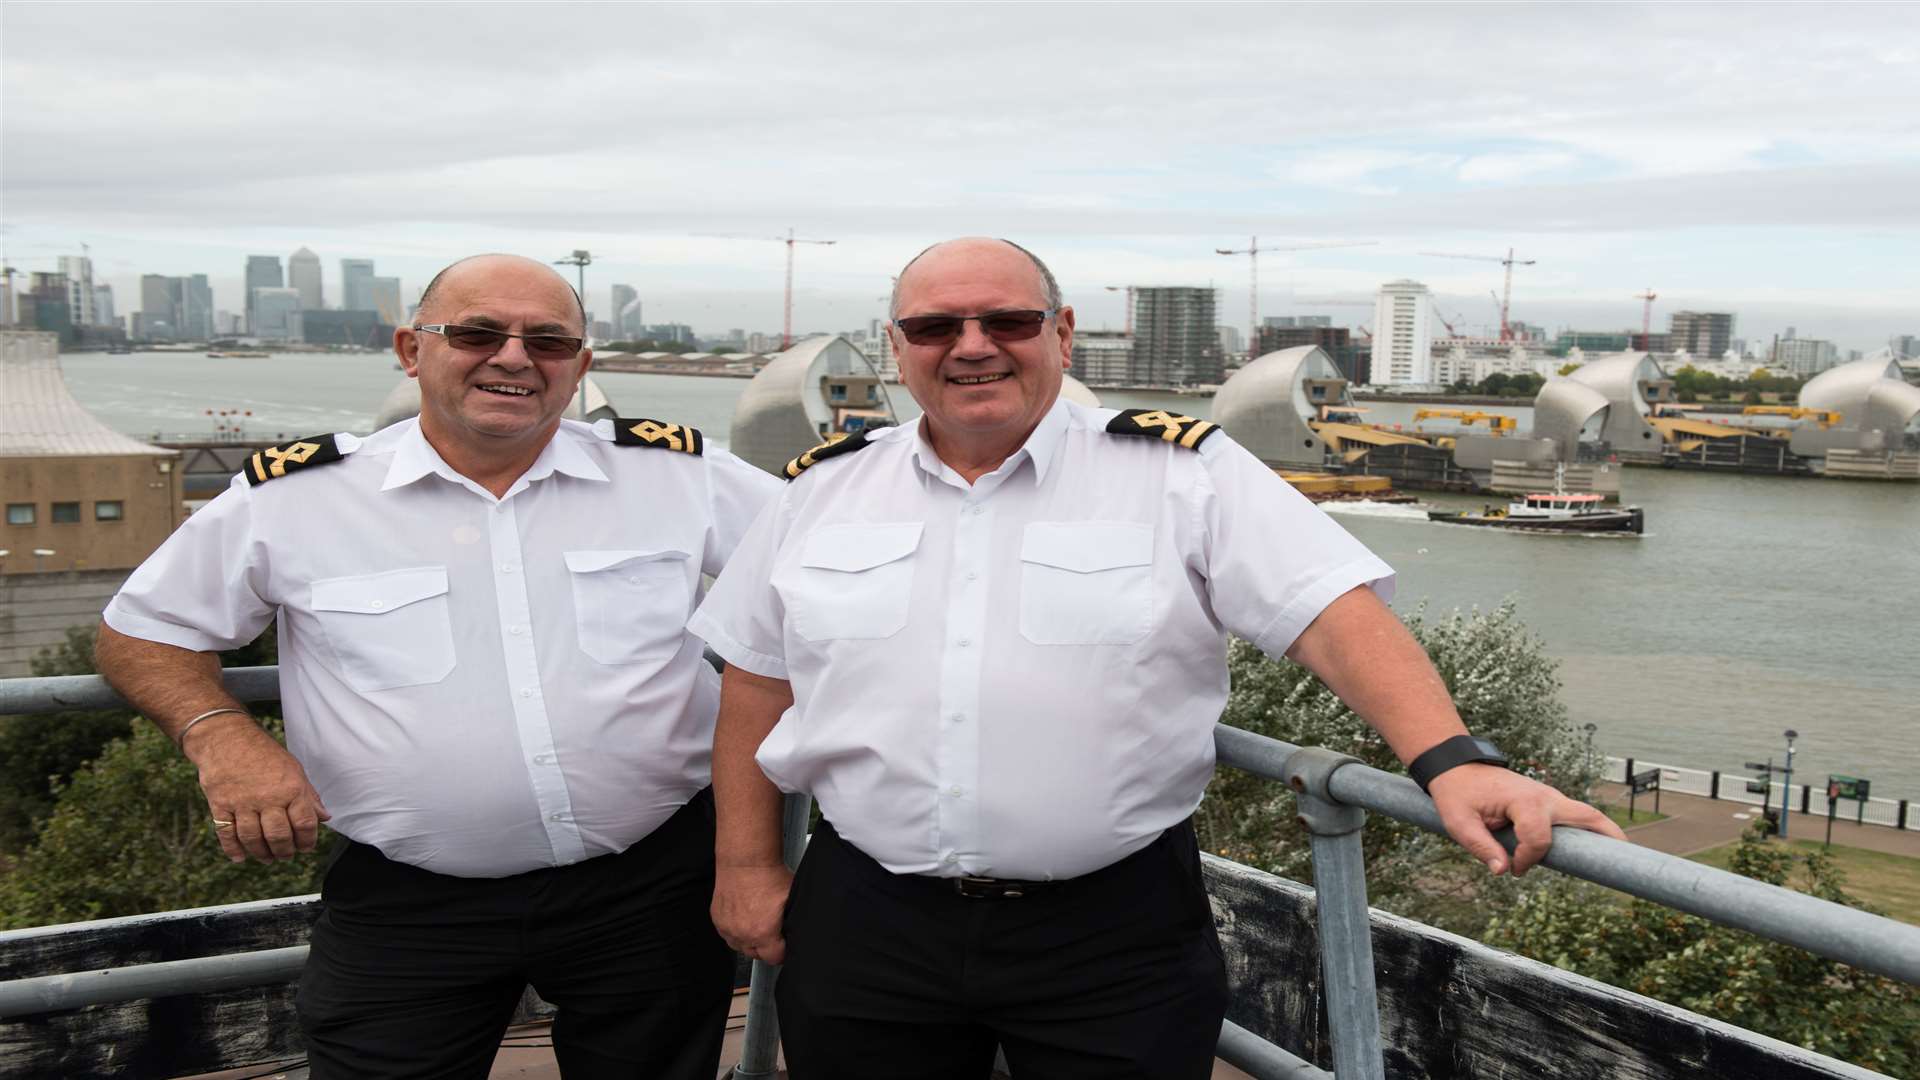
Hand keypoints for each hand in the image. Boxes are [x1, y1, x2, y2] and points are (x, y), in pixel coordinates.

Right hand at [184, 714, 329, 862]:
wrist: (227, 738)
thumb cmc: (264, 754)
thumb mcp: (294, 769)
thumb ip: (309, 796)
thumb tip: (324, 818)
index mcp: (291, 788)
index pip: (304, 823)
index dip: (307, 840)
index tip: (306, 847)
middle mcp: (268, 797)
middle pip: (279, 836)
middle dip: (285, 851)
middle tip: (286, 855)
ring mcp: (242, 802)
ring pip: (253, 839)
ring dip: (261, 853)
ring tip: (268, 858)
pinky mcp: (220, 804)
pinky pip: (226, 833)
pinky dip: (233, 849)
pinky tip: (240, 857)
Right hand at [713, 863, 793, 964]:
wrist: (746, 860)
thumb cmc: (768, 875)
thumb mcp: (791, 900)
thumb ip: (794, 920)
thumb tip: (800, 930)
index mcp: (763, 933)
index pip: (774, 958)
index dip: (782, 951)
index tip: (783, 945)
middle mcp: (743, 933)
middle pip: (756, 954)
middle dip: (765, 947)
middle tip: (772, 933)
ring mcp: (727, 927)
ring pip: (739, 946)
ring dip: (748, 940)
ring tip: (757, 925)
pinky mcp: (717, 918)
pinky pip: (727, 934)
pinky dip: (735, 930)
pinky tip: (743, 918)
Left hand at [1427, 763, 1625, 875]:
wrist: (1459, 768)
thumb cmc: (1458, 794)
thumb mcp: (1459, 822)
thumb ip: (1481, 847)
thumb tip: (1503, 872)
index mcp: (1523, 800)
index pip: (1538, 838)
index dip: (1528, 859)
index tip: (1513, 868)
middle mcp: (1545, 797)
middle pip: (1586, 817)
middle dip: (1608, 838)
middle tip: (1626, 862)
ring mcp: (1551, 798)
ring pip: (1588, 815)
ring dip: (1605, 834)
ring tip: (1626, 857)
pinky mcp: (1550, 803)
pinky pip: (1577, 816)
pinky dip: (1592, 830)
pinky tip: (1604, 848)